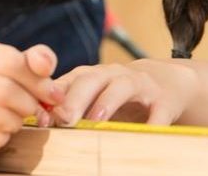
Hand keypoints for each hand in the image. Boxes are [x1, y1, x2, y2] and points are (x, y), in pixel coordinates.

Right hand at [0, 35, 63, 170]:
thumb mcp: (1, 65)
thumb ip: (29, 60)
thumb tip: (44, 63)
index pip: (6, 60)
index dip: (37, 78)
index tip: (52, 92)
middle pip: (2, 89)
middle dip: (28, 102)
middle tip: (35, 109)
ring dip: (16, 121)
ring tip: (16, 119)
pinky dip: (1, 138)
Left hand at [49, 58, 200, 126]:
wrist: (166, 82)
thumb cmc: (117, 94)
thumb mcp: (93, 97)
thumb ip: (68, 107)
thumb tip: (41, 120)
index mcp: (91, 75)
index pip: (67, 80)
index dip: (52, 95)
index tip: (41, 115)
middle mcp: (113, 75)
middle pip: (91, 79)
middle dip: (76, 97)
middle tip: (64, 117)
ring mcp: (140, 85)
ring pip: (122, 87)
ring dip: (108, 101)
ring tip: (96, 120)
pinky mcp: (164, 99)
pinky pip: (159, 110)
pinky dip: (153, 123)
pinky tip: (144, 133)